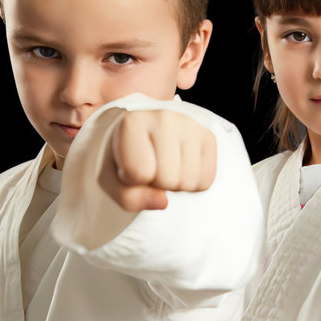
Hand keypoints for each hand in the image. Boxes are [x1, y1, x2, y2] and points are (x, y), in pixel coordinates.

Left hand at [100, 110, 217, 211]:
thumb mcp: (111, 181)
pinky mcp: (208, 137)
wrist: (142, 137)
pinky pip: (206, 180)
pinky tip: (181, 168)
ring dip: (176, 185)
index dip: (131, 180)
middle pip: (168, 178)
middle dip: (157, 183)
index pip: (139, 172)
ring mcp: (190, 125)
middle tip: (150, 168)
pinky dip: (194, 183)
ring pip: (189, 181)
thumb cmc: (124, 159)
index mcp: (133, 122)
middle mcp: (164, 118)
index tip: (127, 166)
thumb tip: (163, 202)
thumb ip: (129, 197)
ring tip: (165, 167)